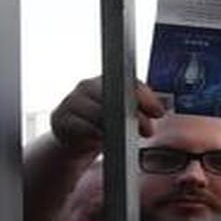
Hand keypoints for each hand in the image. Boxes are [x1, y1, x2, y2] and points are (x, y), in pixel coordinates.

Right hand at [49, 76, 164, 153]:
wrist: (73, 139)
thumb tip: (159, 110)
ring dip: (115, 125)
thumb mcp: (121, 115)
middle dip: (133, 114)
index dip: (145, 96)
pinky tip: (105, 139)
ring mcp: (71, 102)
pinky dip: (95, 133)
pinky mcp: (60, 119)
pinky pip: (80, 125)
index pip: (128, 82)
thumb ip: (138, 109)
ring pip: (96, 110)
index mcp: (105, 81)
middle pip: (112, 95)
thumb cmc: (102, 124)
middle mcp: (87, 87)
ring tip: (127, 137)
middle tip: (148, 131)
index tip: (159, 112)